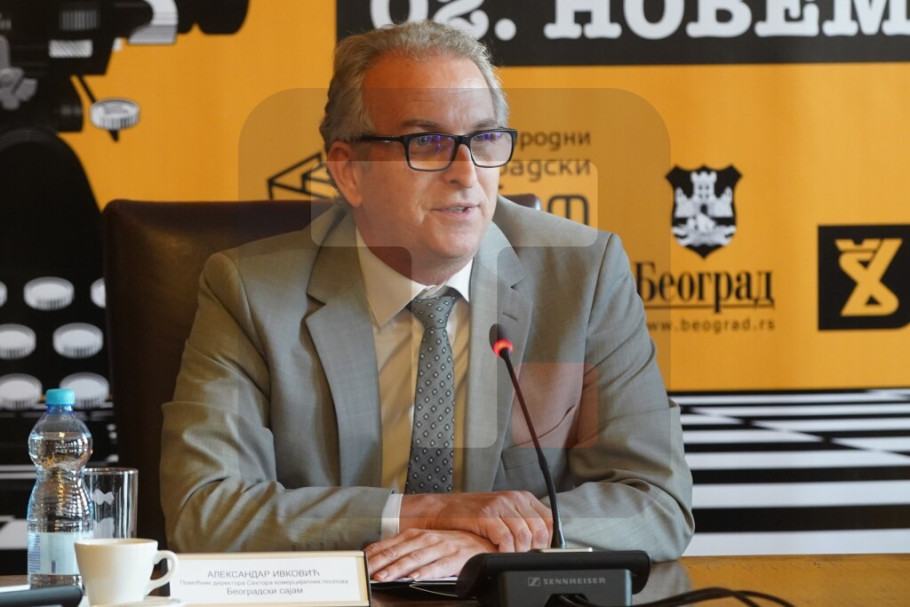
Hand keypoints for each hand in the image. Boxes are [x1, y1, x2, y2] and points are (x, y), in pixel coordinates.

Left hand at [365, 529, 494, 580]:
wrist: (483, 542)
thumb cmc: (453, 544)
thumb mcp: (428, 542)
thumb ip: (407, 548)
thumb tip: (382, 557)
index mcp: (418, 534)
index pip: (392, 543)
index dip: (376, 553)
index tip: (362, 562)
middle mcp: (428, 538)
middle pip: (400, 551)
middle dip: (382, 563)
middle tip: (368, 573)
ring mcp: (441, 547)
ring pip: (415, 558)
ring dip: (398, 568)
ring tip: (384, 577)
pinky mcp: (455, 558)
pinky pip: (438, 567)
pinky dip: (425, 572)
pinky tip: (414, 578)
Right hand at [400, 491, 551, 552]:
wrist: (445, 509)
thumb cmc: (474, 514)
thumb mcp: (503, 512)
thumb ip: (522, 521)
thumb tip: (541, 542)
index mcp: (522, 497)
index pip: (548, 519)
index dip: (548, 538)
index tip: (539, 550)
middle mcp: (513, 498)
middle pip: (538, 529)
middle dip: (534, 548)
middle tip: (525, 557)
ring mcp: (499, 506)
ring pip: (524, 535)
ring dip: (520, 552)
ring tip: (512, 557)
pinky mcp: (486, 516)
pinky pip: (505, 538)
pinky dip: (506, 551)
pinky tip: (501, 553)